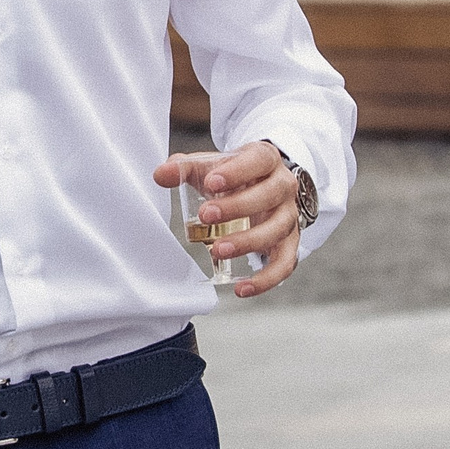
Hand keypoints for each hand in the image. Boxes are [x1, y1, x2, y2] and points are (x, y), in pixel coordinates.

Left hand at [153, 140, 302, 298]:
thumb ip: (185, 168)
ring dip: (248, 242)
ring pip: (277, 230)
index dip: (237, 172)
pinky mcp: (288, 243)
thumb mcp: (211, 166)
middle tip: (206, 215)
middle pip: (270, 195)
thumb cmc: (232, 175)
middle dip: (238, 207)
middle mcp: (284, 186)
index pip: (258, 160)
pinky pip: (285, 264)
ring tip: (216, 249)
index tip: (210, 183)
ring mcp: (289, 216)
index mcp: (266, 159)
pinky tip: (242, 289)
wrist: (259, 185)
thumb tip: (160, 174)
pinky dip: (267, 279)